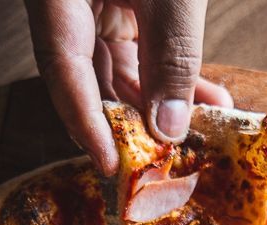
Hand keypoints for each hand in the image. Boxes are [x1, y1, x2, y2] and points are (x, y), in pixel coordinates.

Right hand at [25, 0, 232, 173]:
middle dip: (135, 118)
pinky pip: (134, 44)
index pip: (62, 70)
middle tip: (169, 155)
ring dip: (160, 98)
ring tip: (204, 122)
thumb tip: (170, 127)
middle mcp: (65, 0)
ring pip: (115, 66)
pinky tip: (201, 94)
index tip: (112, 165)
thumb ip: (172, 52)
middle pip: (89, 77)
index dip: (85, 123)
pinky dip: (166, 70)